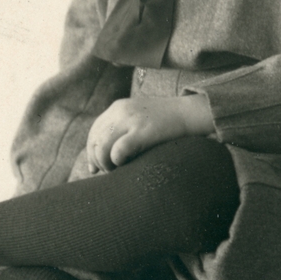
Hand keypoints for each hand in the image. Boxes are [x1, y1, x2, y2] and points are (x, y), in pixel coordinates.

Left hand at [86, 94, 214, 171]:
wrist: (190, 113)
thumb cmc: (166, 122)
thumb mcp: (140, 118)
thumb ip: (123, 129)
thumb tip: (108, 152)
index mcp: (118, 107)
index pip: (94, 131)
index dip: (91, 152)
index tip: (94, 168)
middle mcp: (120, 111)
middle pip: (95, 140)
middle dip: (97, 160)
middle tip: (108, 172)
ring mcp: (131, 120)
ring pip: (102, 147)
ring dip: (105, 163)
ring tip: (117, 170)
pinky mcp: (143, 131)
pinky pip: (118, 150)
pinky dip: (117, 161)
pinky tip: (126, 165)